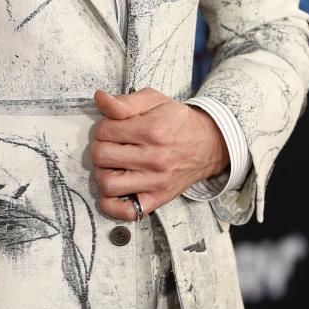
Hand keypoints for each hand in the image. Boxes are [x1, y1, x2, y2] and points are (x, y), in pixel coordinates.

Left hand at [91, 87, 227, 220]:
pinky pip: (126, 211)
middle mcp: (154, 158)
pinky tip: (114, 190)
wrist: (208, 144)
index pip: (104, 131)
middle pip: (101, 156)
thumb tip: (99, 98)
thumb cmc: (178, 121)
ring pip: (108, 183)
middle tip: (111, 145)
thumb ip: (125, 101)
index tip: (113, 128)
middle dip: (100, 148)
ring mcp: (156, 181)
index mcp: (152, 130)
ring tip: (113, 165)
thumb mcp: (155, 100)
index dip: (103, 127)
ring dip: (103, 173)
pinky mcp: (158, 198)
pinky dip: (112, 204)